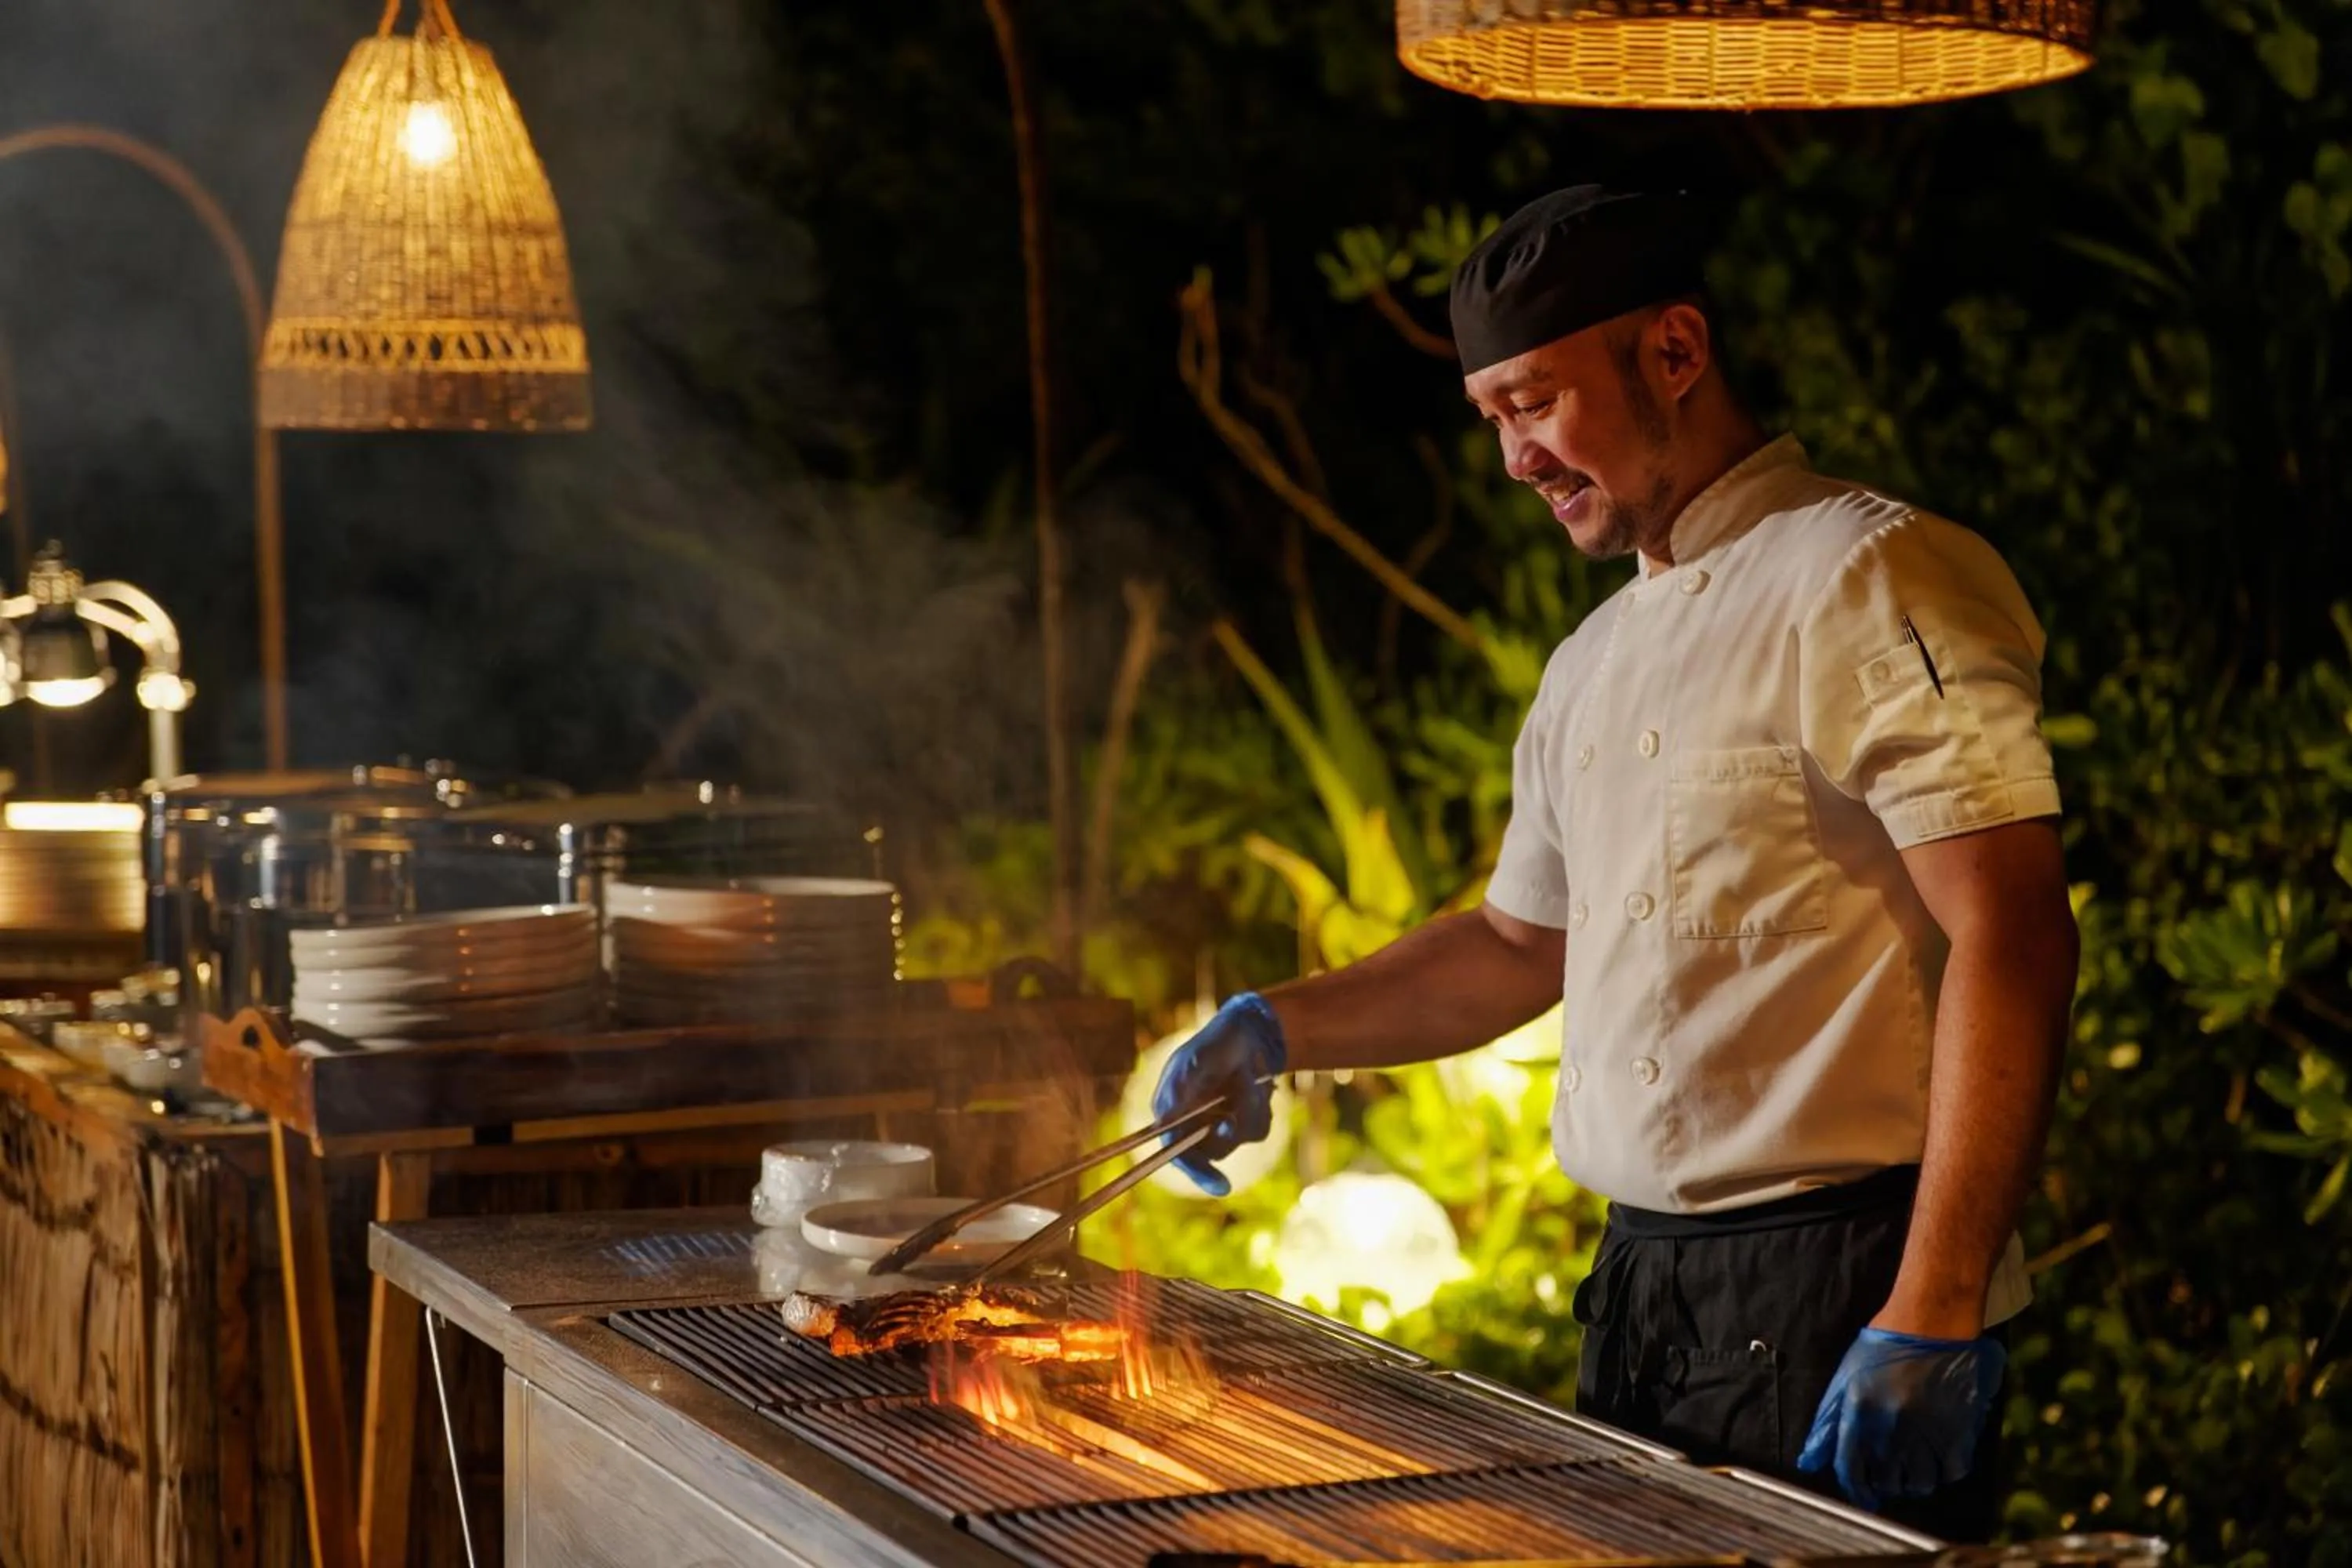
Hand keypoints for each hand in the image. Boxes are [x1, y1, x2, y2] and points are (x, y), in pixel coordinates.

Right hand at [1149, 993, 1285, 1196]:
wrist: (1247, 1032)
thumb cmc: (1214, 1043)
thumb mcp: (1195, 1058)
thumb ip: (1179, 1086)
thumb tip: (1165, 1120)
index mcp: (1170, 1112)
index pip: (1176, 1153)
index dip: (1197, 1172)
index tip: (1222, 1187)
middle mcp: (1191, 1124)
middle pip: (1212, 1152)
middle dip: (1233, 1130)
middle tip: (1244, 1106)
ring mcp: (1217, 1124)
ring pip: (1239, 1138)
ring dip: (1250, 1109)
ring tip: (1247, 1079)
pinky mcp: (1242, 1123)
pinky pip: (1257, 1129)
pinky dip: (1260, 1107)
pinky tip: (1255, 1085)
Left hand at [1796, 1328, 2005, 1512]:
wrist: (1931, 1324)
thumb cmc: (1883, 1349)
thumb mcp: (1844, 1381)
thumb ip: (1825, 1427)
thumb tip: (1807, 1464)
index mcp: (1859, 1416)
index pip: (1851, 1471)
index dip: (1857, 1490)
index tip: (1864, 1497)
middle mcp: (1891, 1430)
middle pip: (1887, 1482)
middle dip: (1886, 1483)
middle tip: (1891, 1472)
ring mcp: (1927, 1432)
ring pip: (1921, 1483)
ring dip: (1915, 1481)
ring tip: (1914, 1465)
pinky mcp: (1958, 1431)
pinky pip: (1952, 1471)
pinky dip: (1945, 1471)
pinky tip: (1938, 1457)